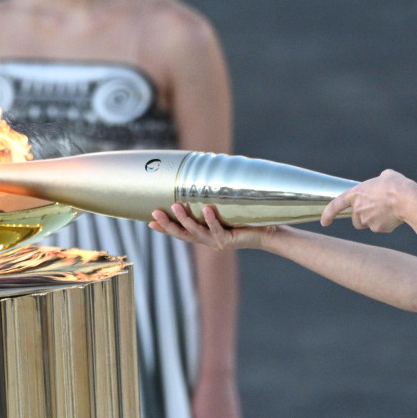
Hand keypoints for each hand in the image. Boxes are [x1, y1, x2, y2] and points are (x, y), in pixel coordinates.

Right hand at [149, 203, 264, 250]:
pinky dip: (211, 220)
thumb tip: (202, 175)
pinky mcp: (229, 240)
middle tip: (154, 213)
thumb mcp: (224, 209)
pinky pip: (217, 229)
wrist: (267, 231)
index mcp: (204, 235)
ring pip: (196, 232)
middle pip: (183, 234)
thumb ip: (211, 199)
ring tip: (175, 206)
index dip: (165, 228)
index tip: (149, 221)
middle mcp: (208, 240)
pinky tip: (206, 209)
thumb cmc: (245, 218)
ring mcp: (217, 242)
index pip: (180, 232)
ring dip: (184, 220)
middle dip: (167, 224)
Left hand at [321, 169, 416, 233]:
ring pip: (367, 224)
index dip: (328, 214)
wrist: (408, 200)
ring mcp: (367, 220)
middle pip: (355, 220)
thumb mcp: (385, 175)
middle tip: (376, 208)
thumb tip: (382, 181)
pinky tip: (395, 215)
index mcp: (355, 194)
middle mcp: (358, 209)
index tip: (324, 222)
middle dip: (362, 217)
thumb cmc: (396, 185)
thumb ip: (378, 181)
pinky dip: (386, 223)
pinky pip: (380, 227)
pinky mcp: (378, 228)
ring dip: (373, 220)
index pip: (335, 205)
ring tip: (387, 209)